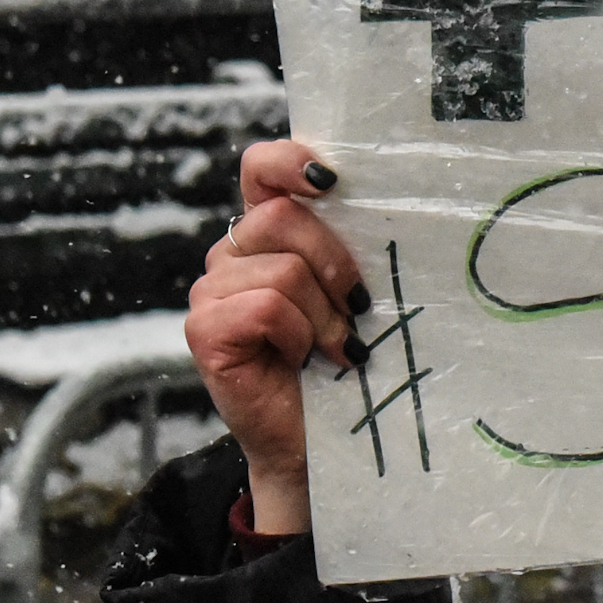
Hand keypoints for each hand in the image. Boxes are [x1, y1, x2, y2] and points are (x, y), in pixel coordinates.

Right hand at [183, 138, 364, 537]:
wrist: (319, 441)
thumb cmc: (347, 360)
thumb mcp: (355, 291)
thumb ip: (354, 244)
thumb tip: (398, 202)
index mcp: (269, 232)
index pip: (261, 167)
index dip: (290, 161)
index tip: (332, 182)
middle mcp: (233, 253)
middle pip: (285, 217)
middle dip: (335, 264)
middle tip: (358, 307)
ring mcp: (212, 290)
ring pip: (283, 270)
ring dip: (324, 314)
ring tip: (336, 345)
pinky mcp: (204, 330)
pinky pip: (265, 307)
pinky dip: (298, 336)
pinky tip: (303, 360)